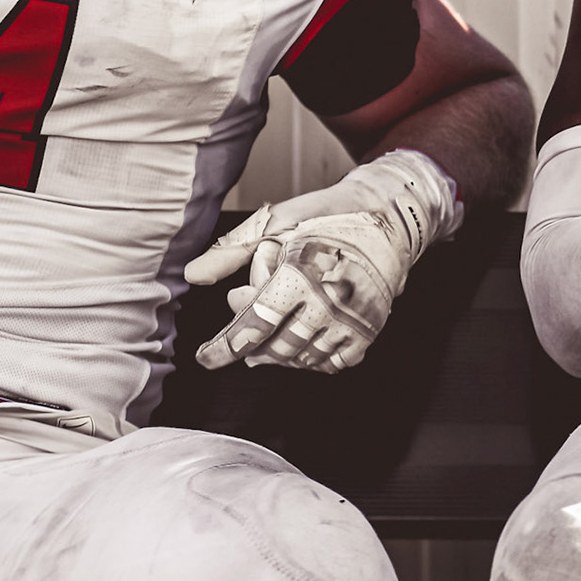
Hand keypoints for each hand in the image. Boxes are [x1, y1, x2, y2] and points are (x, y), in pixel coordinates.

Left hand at [185, 149, 459, 372]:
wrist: (388, 219)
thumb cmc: (327, 217)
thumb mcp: (277, 222)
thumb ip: (233, 250)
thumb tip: (192, 275)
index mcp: (301, 274)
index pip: (254, 325)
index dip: (226, 346)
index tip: (206, 358)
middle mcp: (327, 303)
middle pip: (274, 347)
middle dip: (251, 345)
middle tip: (244, 323)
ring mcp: (351, 321)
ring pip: (301, 359)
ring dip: (279, 351)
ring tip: (274, 328)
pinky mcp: (368, 331)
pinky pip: (330, 364)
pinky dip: (310, 358)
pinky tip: (303, 338)